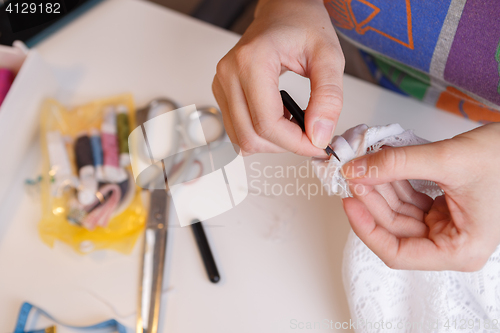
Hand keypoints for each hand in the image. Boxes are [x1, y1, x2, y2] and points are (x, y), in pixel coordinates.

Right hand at [212, 0, 344, 155]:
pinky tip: (279, 118)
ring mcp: (221, 84)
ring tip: (295, 124)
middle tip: (310, 136)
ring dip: (272, 142)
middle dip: (284, 145)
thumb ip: (329, 97)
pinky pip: (238, 130)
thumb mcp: (329, 57)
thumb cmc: (303, 25)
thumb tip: (319, 135)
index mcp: (252, 60)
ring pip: (241, 139)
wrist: (283, 10)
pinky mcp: (222, 93)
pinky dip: (261, 134)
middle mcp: (229, 73)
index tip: (318, 144)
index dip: (295, 142)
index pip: (266, 123)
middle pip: (250, 136)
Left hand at [341, 123, 499, 270]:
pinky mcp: (440, 210)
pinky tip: (379, 166)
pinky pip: (408, 200)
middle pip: (394, 229)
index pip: (398, 253)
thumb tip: (356, 169)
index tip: (350, 202)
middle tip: (352, 173)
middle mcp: (451, 244)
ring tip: (362, 165)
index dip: (368, 229)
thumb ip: (397, 165)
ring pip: (398, 213)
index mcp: (459, 250)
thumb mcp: (447, 159)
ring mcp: (445, 227)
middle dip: (371, 200)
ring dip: (379, 188)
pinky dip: (393, 182)